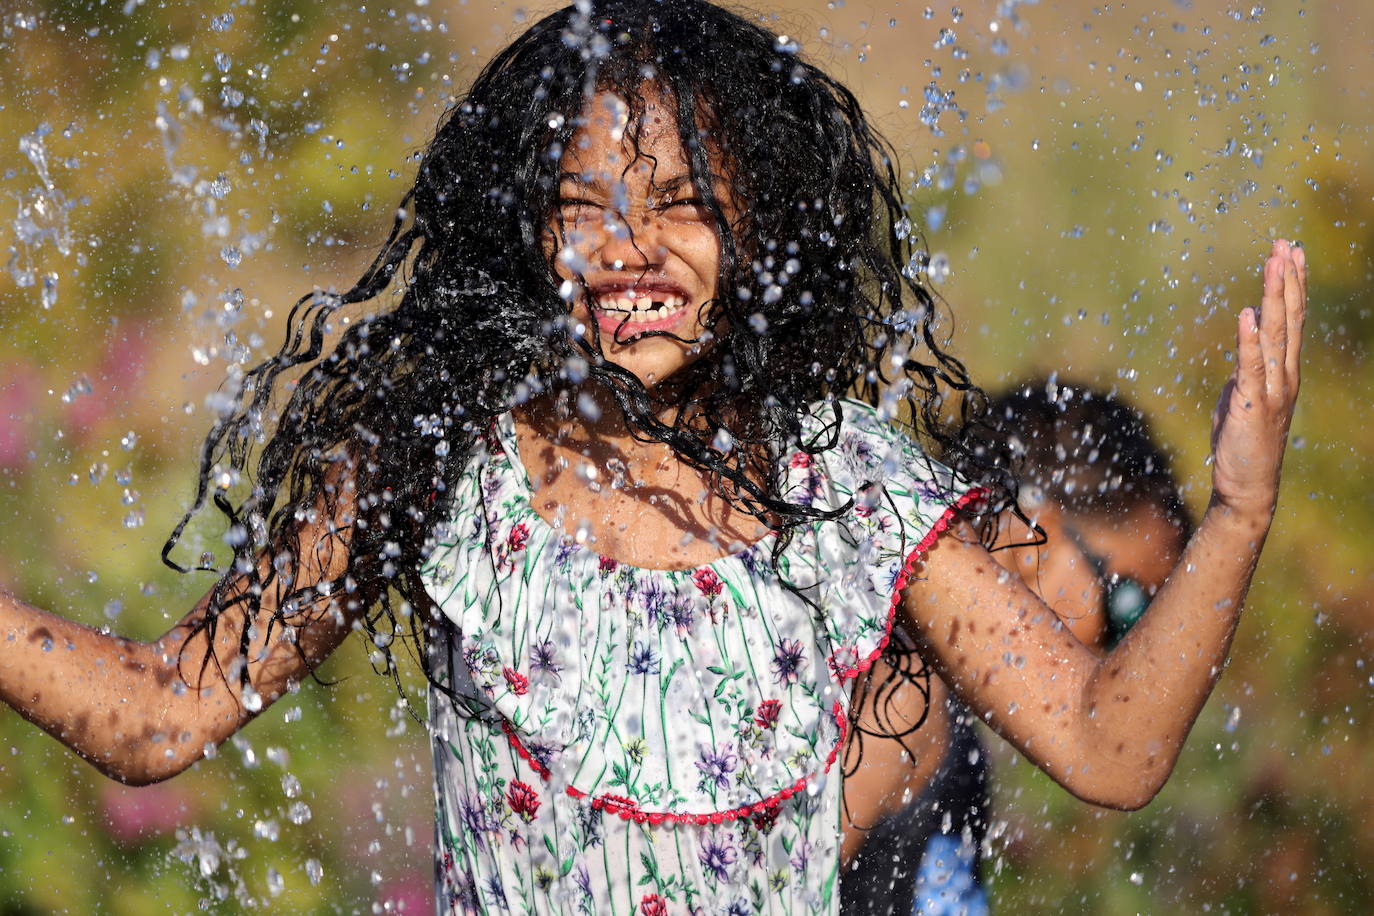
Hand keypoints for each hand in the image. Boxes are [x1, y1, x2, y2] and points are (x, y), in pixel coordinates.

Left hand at [1210, 238, 1305, 522]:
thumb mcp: (1245, 400)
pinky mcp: (1251, 405)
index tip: (1291, 252)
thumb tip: (1244, 354)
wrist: (1246, 488)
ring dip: (1274, 297)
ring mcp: (1272, 390)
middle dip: (1286, 279)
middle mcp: (1284, 376)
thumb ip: (1247, 375)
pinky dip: (1249, 340)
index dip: (1292, 286)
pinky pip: (1251, 367)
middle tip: (1285, 244)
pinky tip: (1248, 314)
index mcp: (1283, 372)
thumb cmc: (1243, 445)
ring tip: (1274, 263)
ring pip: (1275, 335)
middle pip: (1288, 319)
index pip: (1291, 321)